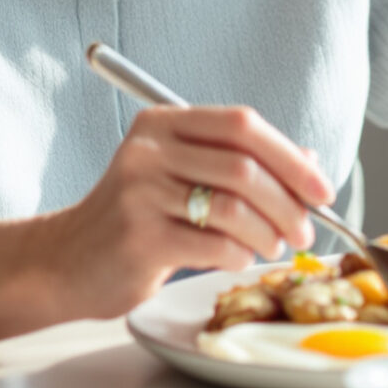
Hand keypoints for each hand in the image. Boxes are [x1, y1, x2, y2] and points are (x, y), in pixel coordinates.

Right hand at [50, 106, 333, 317]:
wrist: (66, 263)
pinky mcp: (139, 237)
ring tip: (272, 246)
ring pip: (232, 207)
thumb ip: (238, 164)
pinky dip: (239, 255)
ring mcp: (140, 192)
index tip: (322, 190)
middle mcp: (149, 150)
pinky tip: (237, 259)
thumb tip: (310, 162)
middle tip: (305, 230)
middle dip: (288, 203)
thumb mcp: (182, 179)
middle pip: (243, 166)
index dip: (291, 157)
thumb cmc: (134, 220)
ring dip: (267, 232)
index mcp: (163, 124)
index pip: (242, 124)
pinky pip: (213, 244)